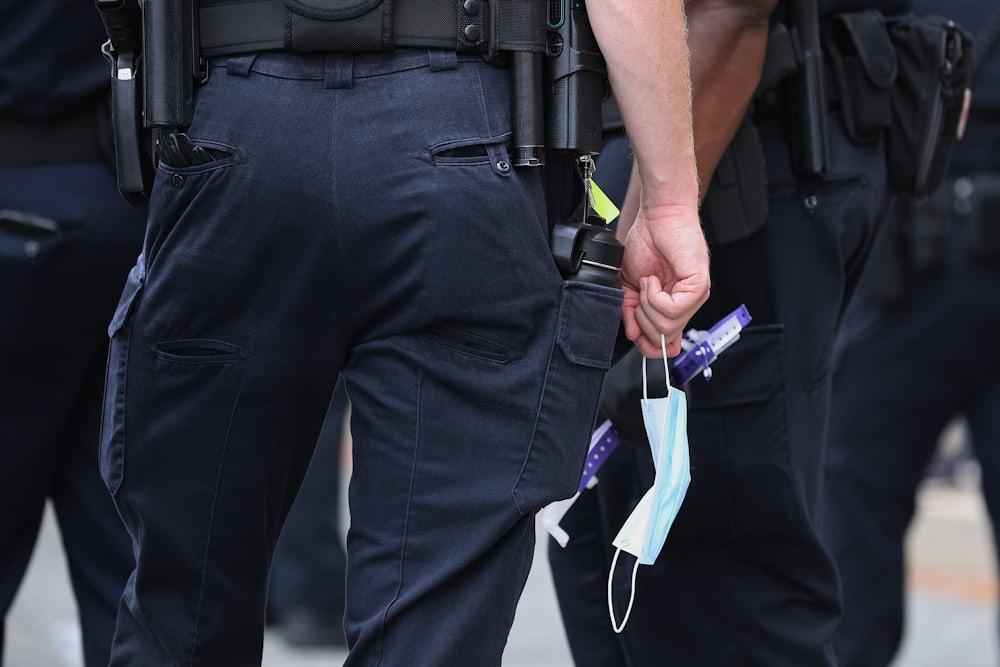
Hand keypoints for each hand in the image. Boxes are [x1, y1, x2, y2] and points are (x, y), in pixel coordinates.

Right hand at [620, 205, 709, 357]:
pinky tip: (652, 279)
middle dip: (641, 321)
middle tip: (638, 295)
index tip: (635, 331)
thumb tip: (632, 335)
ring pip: (667, 327)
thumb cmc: (647, 242)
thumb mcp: (630, 285)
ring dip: (646, 305)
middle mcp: (686, 304)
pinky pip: (672, 310)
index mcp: (672, 306)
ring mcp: (694, 296)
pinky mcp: (698, 286)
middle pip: (663, 339)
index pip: (668, 345)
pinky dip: (653, 296)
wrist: (657, 216)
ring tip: (646, 282)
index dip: (649, 345)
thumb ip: (631, 312)